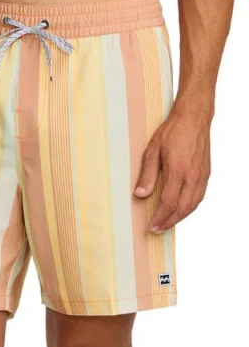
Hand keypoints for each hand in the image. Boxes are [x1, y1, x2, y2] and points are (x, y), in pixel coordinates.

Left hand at [134, 107, 211, 232]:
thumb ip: (147, 175)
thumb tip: (140, 194)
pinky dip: (190, 207)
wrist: (194, 116)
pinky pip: (199, 196)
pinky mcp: (206, 173)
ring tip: (168, 222)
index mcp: (178, 171)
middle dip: (169, 222)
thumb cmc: (173, 130)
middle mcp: (192, 176)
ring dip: (180, 217)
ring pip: (193, 205)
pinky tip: (182, 209)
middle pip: (182, 208)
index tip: (152, 226)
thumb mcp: (152, 151)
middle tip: (158, 229)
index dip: (160, 218)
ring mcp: (201, 175)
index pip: (169, 203)